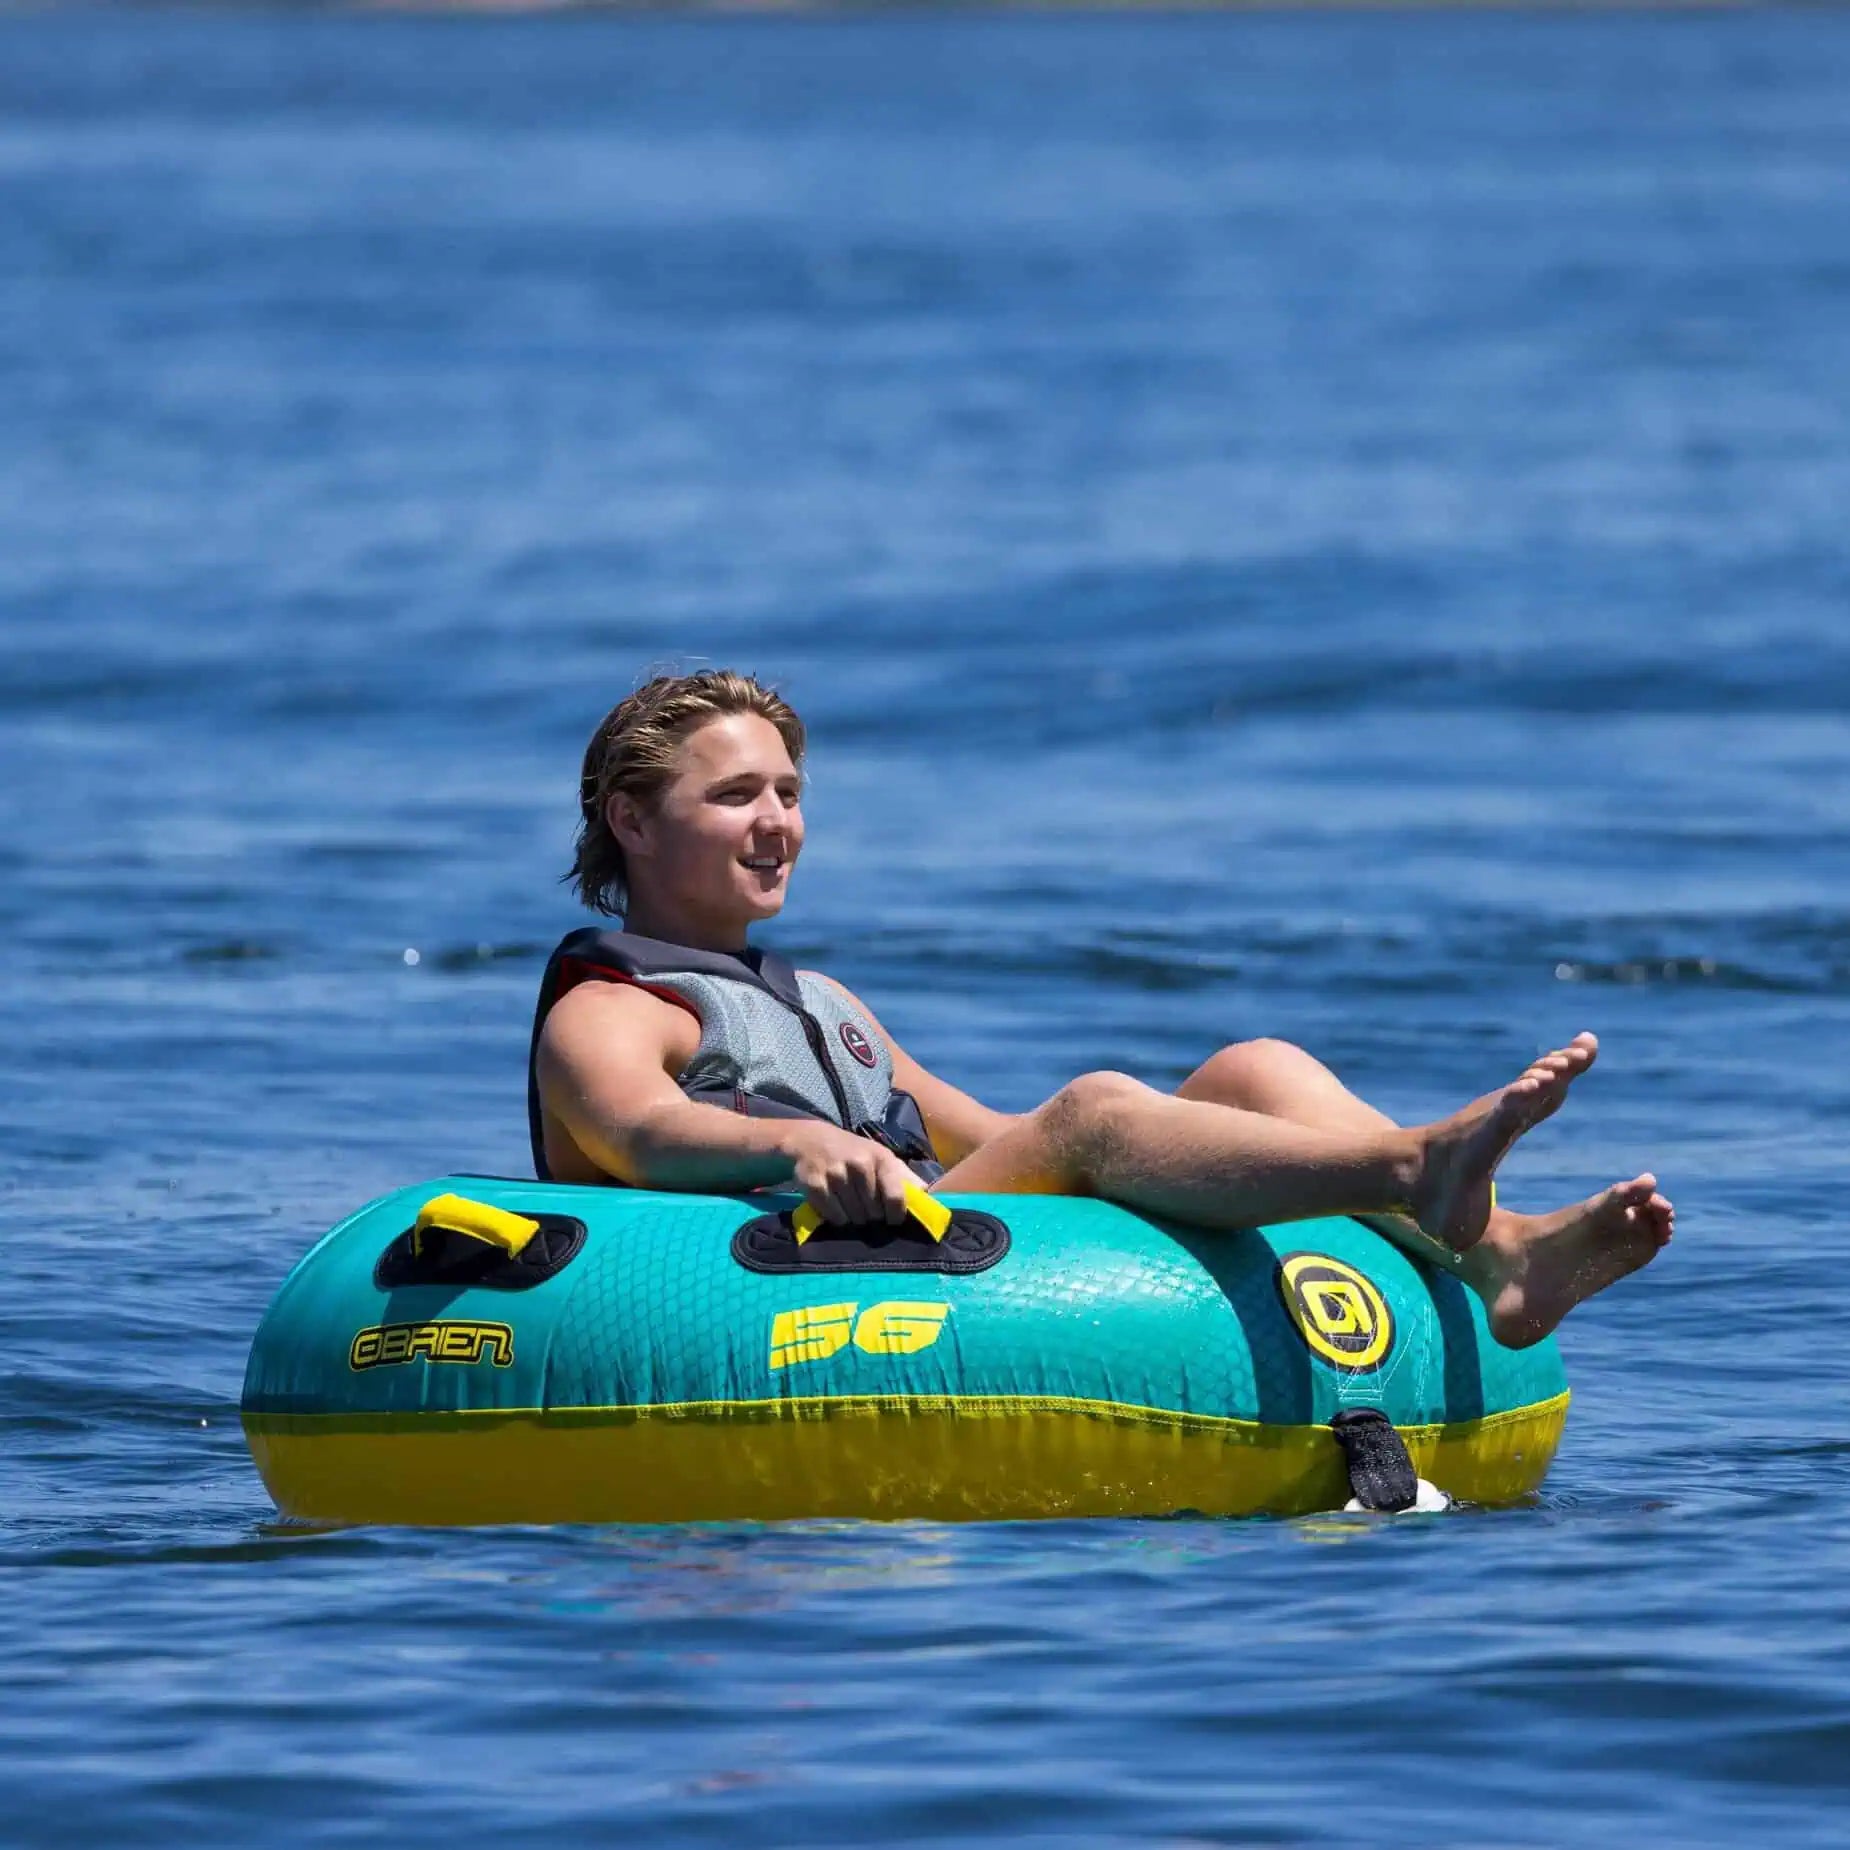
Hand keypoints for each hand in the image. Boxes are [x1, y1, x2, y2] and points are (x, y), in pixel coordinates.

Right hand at [787, 1123, 917, 1226]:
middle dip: (872, 1216)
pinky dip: (836, 1217)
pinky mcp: (815, 1185)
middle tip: (866, 1207)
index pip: (895, 1197)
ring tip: (851, 1204)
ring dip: (854, 1218)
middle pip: (874, 1212)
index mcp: (881, 1158)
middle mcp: (860, 1164)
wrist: (813, 1139)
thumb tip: (930, 1197)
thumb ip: (906, 1178)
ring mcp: (836, 1174)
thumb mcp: (882, 1157)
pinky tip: (835, 1204)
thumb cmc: (855, 1152)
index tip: (892, 1220)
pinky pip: (834, 1217)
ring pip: (854, 1217)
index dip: (896, 1215)